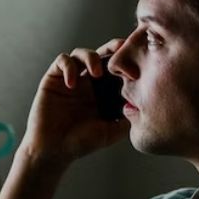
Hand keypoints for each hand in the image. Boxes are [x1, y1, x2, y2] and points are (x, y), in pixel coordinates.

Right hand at [18, 41, 130, 168]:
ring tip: (96, 73)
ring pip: (81, 53)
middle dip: (112, 47)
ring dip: (91, 57)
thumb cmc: (81, 143)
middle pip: (101, 53)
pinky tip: (72, 84)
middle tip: (121, 49)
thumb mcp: (111, 132)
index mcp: (102, 91)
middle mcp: (87, 82)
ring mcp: (70, 79)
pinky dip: (69, 67)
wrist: (53, 150)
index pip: (116, 68)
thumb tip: (145, 105)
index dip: (126, 61)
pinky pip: (61, 61)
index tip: (136, 67)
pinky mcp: (53, 79)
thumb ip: (127, 119)